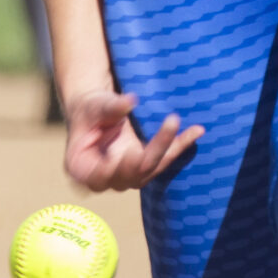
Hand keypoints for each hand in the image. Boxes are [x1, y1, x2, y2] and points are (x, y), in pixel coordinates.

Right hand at [63, 90, 204, 191]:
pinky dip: (180, 145)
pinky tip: (196, 131)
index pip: (104, 174)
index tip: (134, 152)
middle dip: (157, 148)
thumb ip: (110, 107)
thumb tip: (130, 101)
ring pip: (154, 167)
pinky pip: (164, 160)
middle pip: (136, 171)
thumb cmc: (89, 109)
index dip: (121, 167)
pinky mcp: (142, 166)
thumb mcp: (94, 106)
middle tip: (172, 120)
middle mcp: (105, 177)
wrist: (95, 111)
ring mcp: (126, 174)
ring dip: (174, 148)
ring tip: (193, 129)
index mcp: (82, 168)